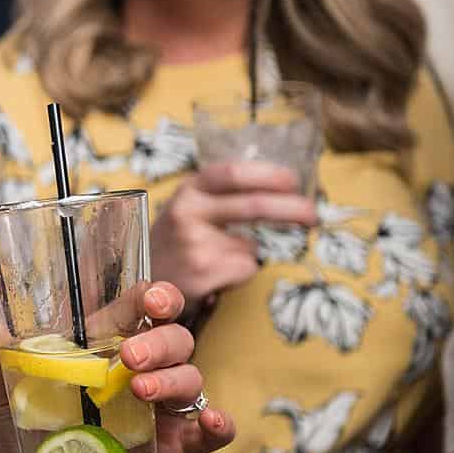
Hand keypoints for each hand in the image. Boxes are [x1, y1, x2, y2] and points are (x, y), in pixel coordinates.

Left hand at [0, 279, 237, 452]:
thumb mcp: (5, 384)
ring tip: (139, 392)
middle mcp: (146, 364)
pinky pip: (210, 430)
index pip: (147, 303)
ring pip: (190, 377)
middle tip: (128, 358)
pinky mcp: (176, 443)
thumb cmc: (28, 410)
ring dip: (172, 380)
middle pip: (175, 336)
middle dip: (158, 341)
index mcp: (111, 336)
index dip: (158, 295)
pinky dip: (218, 425)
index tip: (152, 302)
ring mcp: (165, 404)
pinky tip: (214, 423)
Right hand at [149, 161, 317, 309]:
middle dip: (291, 210)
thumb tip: (282, 191)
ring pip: (251, 247)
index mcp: (188, 190)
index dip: (267, 175)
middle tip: (313, 215)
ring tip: (217, 259)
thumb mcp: (188, 208)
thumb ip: (221, 196)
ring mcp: (194, 244)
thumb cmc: (175, 242)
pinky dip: (239, 274)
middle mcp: (187, 212)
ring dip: (247, 255)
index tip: (293, 180)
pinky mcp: (202, 273)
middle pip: (251, 206)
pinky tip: (214, 275)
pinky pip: (245, 270)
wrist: (140, 279)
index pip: (231, 173)